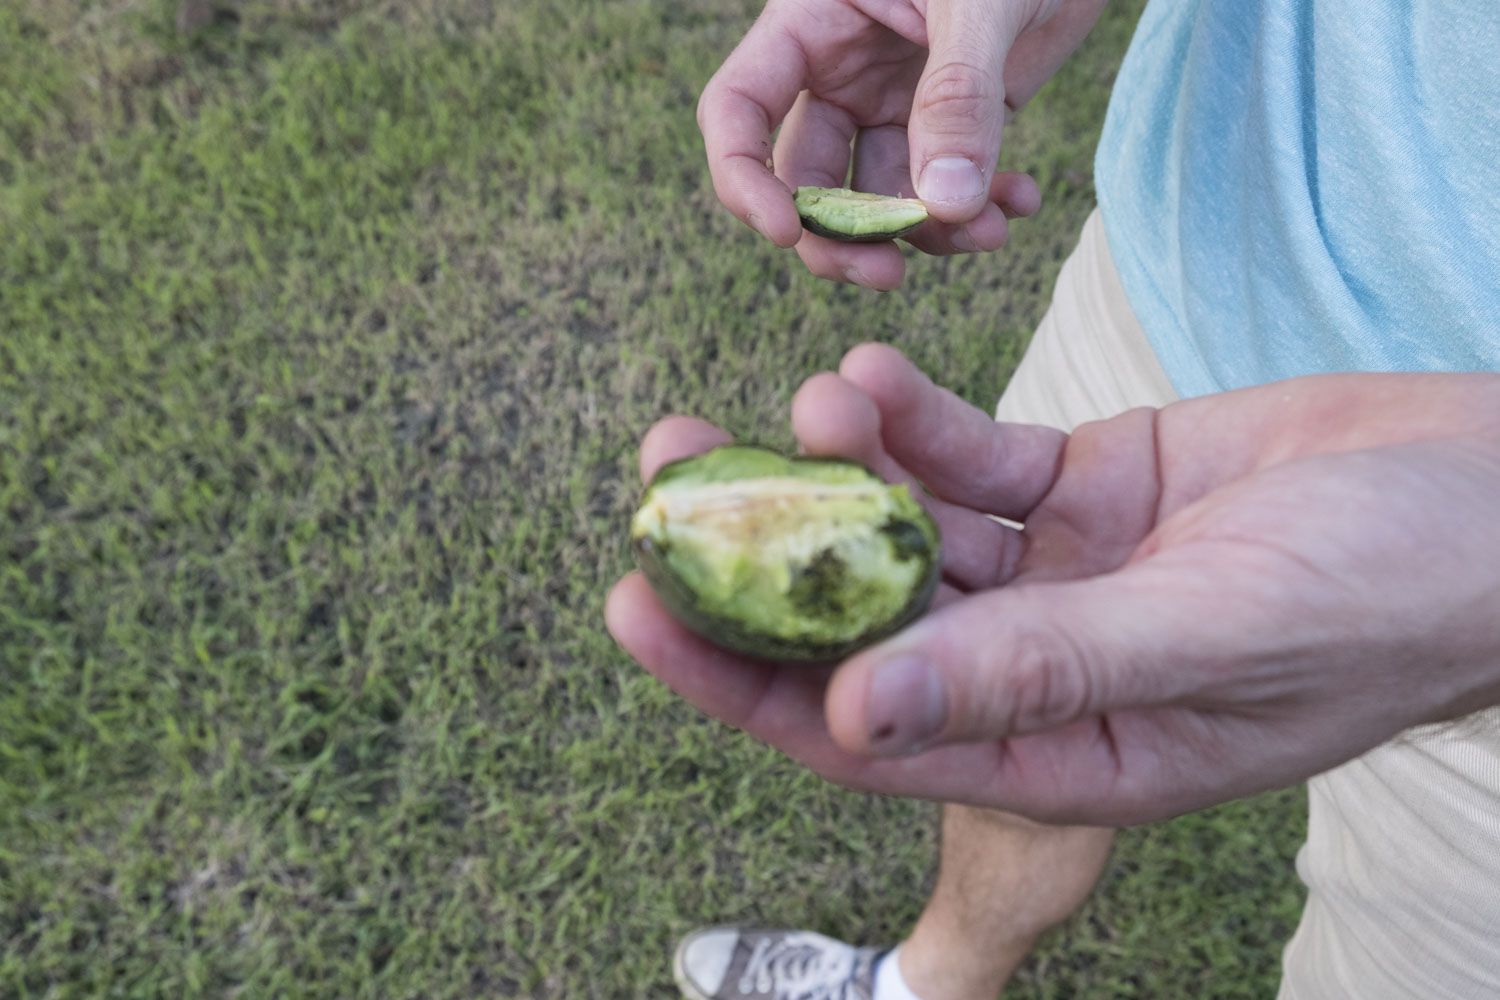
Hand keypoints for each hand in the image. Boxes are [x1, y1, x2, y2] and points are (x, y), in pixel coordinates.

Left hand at [607, 344, 1499, 825]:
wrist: (1488, 493)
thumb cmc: (1385, 595)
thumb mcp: (1207, 635)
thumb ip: (1037, 672)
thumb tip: (856, 714)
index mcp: (1061, 752)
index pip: (867, 731)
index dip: (746, 676)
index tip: (642, 604)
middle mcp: (1037, 670)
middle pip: (863, 622)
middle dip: (762, 555)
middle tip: (664, 481)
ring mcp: (1054, 575)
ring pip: (906, 529)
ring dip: (835, 470)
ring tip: (784, 408)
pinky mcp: (1077, 487)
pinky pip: (971, 457)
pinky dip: (916, 421)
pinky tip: (866, 381)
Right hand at [698, 0, 1108, 287]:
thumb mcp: (980, 2)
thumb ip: (957, 95)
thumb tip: (942, 205)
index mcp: (812, 22)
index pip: (738, 108)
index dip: (744, 178)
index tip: (786, 233)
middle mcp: (839, 71)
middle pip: (806, 180)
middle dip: (842, 238)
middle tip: (888, 276)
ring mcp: (893, 103)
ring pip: (881, 200)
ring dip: (929, 234)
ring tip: (991, 233)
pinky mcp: (949, 128)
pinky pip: (944, 191)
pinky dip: (980, 212)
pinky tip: (1021, 201)